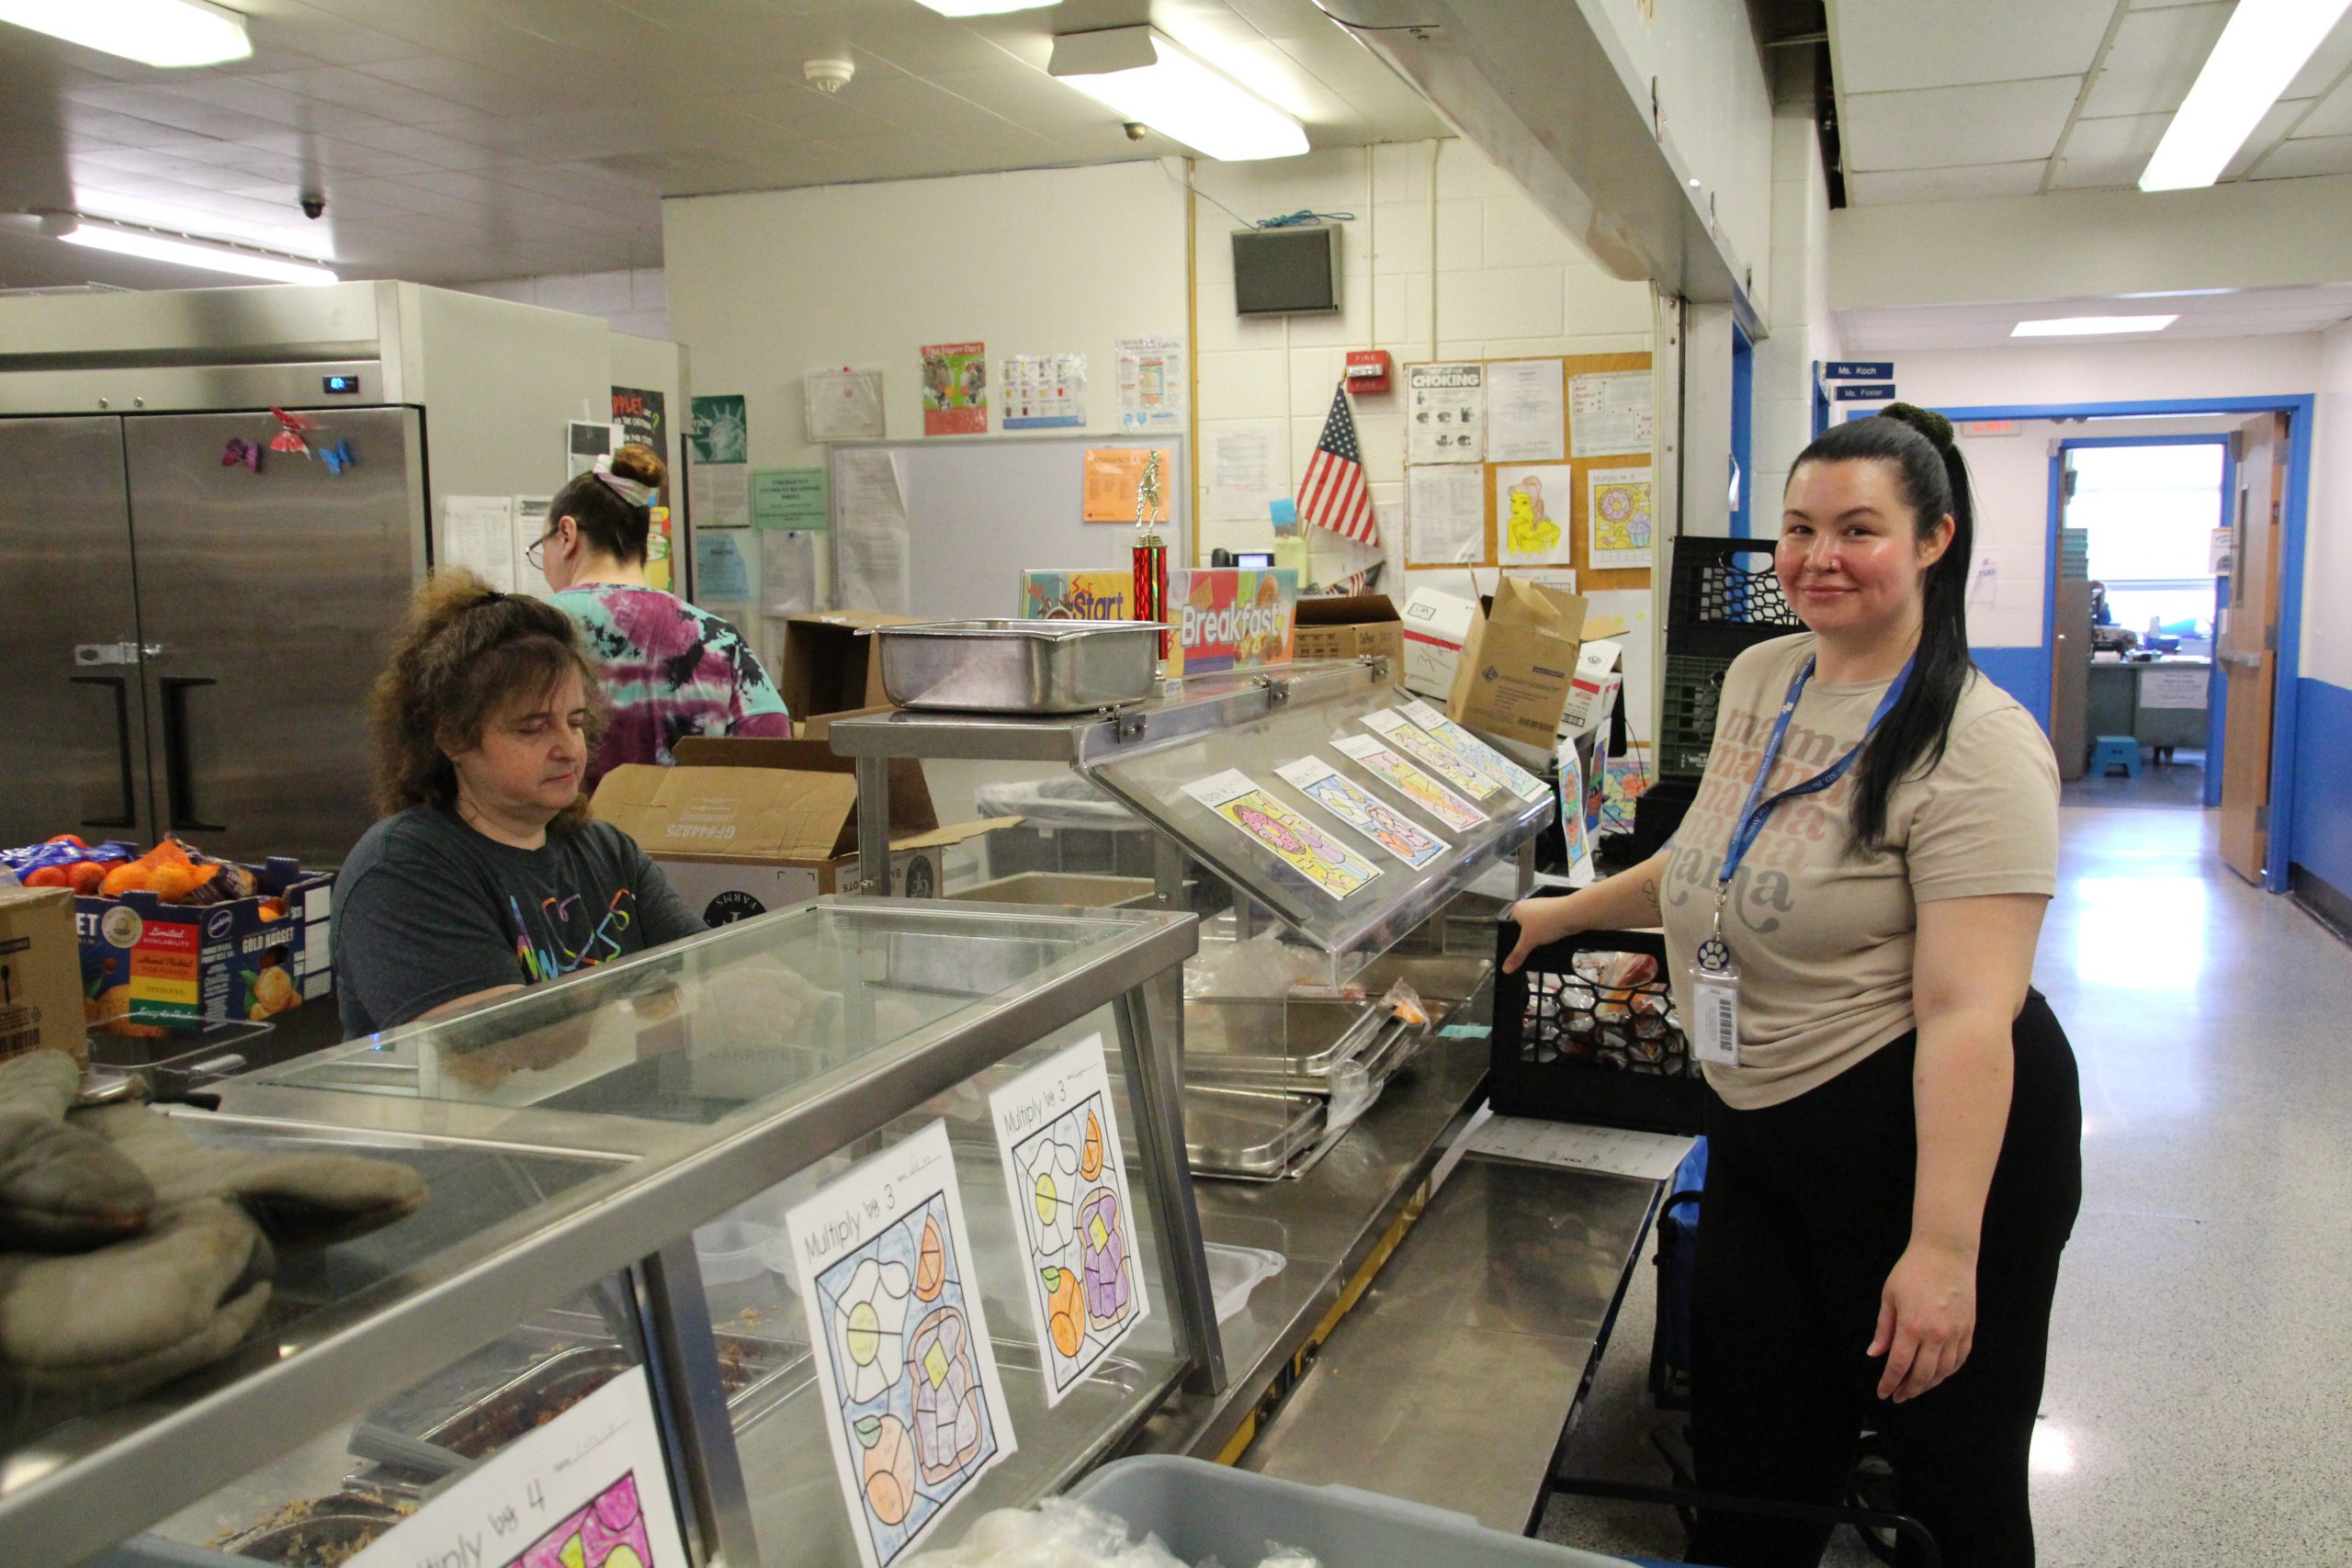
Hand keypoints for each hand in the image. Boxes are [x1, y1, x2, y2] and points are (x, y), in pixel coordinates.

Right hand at [1503, 895, 1580, 973]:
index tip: (1517, 952)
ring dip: (1538, 937)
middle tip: (1528, 953)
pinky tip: (1550, 942)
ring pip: (1536, 926)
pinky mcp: (1555, 910)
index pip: (1509, 926)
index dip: (1512, 940)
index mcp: (1517, 909)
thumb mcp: (1529, 941)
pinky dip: (1547, 933)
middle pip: (1523, 927)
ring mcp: (1542, 906)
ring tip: (1539, 950)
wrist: (1572, 913)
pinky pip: (1547, 924)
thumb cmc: (1545, 924)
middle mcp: (1528, 905)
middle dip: (1526, 940)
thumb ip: (1517, 955)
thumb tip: (1505, 970)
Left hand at [1868, 1240, 1976, 1402]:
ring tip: (1915, 1388)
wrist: (1946, 1253)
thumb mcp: (1889, 1297)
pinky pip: (1959, 1360)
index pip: (1898, 1366)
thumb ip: (1883, 1329)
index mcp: (1911, 1326)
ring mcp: (1955, 1333)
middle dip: (1908, 1390)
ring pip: (1943, 1372)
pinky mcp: (1968, 1329)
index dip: (1889, 1383)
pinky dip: (1948, 1372)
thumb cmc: (1913, 1271)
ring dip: (1928, 1384)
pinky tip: (1938, 1374)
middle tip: (1899, 1396)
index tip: (1883, 1393)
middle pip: (1922, 1375)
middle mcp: (1936, 1334)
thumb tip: (1875, 1354)